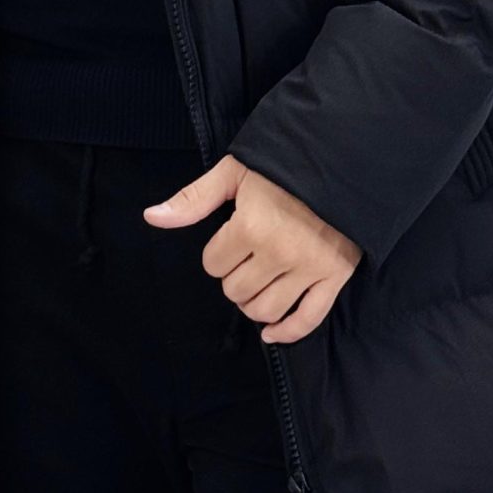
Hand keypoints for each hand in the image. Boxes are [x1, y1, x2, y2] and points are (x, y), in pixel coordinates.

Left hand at [143, 156, 360, 342]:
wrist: (341, 160)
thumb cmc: (283, 165)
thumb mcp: (234, 172)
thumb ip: (193, 199)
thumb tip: (151, 217)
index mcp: (252, 226)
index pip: (213, 264)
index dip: (217, 252)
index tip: (232, 235)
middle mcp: (280, 253)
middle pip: (236, 291)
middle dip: (234, 276)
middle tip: (246, 256)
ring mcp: (310, 268)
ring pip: (265, 310)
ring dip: (254, 302)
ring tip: (257, 282)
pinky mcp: (335, 277)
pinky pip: (308, 319)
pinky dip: (287, 332)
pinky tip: (271, 333)